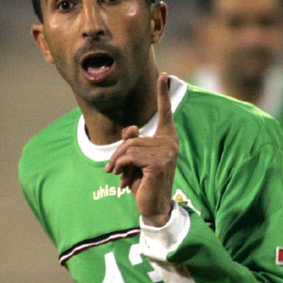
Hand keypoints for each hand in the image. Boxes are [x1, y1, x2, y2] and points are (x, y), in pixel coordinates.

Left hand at [104, 72, 177, 225]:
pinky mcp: (159, 162)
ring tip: (116, 176)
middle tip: (112, 170)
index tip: (164, 75)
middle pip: (132, 136)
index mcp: (167, 139)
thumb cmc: (144, 183)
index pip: (165, 113)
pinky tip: (122, 180)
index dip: (163, 94)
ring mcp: (167, 152)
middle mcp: (170, 143)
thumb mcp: (135, 160)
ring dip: (118, 162)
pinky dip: (121, 166)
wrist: (152, 207)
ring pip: (129, 146)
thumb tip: (131, 129)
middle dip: (118, 153)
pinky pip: (130, 156)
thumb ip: (132, 142)